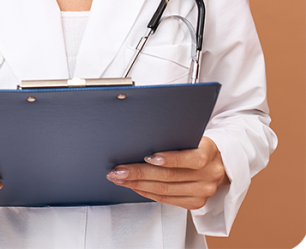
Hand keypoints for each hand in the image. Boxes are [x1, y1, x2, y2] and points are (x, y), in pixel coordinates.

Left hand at [106, 136, 228, 209]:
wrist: (220, 161)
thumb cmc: (198, 143)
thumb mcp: (193, 135)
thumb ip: (175, 136)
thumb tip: (143, 134)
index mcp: (210, 152)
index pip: (191, 159)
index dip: (169, 158)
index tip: (147, 156)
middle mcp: (209, 175)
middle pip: (170, 176)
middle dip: (139, 173)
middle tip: (117, 170)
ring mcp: (203, 192)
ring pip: (165, 190)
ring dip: (137, 184)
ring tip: (119, 178)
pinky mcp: (196, 203)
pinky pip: (166, 199)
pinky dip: (147, 192)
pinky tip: (134, 186)